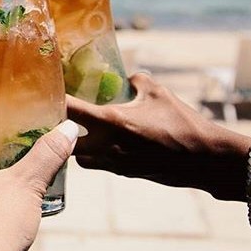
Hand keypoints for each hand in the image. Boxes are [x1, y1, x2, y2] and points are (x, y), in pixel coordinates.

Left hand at [68, 72, 250, 200]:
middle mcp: (107, 146)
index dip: (54, 101)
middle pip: (64, 144)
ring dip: (76, 147)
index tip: (45, 93)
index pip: (70, 111)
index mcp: (111, 122)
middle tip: (57, 119)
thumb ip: (136, 81)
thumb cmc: (182, 123)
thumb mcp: (157, 93)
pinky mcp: (124, 173)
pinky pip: (100, 164)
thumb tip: (126, 76)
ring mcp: (114, 163)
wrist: (205, 160)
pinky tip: (105, 143)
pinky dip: (96, 155)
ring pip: (80, 159)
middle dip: (58, 133)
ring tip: (79, 132)